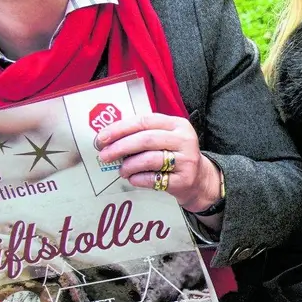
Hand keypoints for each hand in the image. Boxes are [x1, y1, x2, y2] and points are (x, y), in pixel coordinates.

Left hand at [95, 114, 221, 213]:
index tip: (102, 138)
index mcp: (177, 124)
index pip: (144, 121)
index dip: (120, 129)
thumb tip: (108, 138)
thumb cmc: (174, 155)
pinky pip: (153, 179)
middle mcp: (185, 139)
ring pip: (149, 159)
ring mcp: (186, 160)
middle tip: (104, 156)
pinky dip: (137, 179)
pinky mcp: (184, 180)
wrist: (199, 179)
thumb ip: (143, 133)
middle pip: (145, 139)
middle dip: (120, 147)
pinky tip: (133, 179)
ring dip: (128, 166)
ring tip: (122, 170)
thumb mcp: (166, 138)